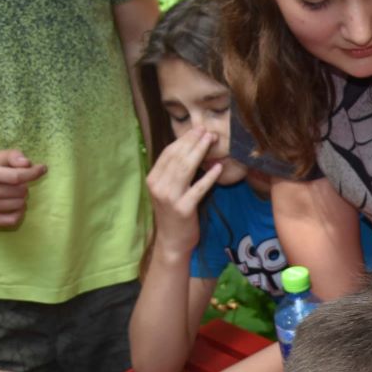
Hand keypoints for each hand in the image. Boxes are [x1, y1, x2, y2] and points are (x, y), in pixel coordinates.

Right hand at [0, 148, 46, 227]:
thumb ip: (14, 156)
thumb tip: (27, 164)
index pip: (15, 177)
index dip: (32, 173)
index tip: (42, 169)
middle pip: (19, 192)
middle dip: (25, 186)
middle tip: (18, 183)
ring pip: (18, 206)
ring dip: (22, 199)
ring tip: (13, 192)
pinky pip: (12, 220)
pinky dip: (19, 212)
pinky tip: (14, 204)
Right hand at [145, 129, 224, 252]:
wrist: (172, 242)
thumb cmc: (173, 214)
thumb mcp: (168, 190)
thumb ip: (173, 173)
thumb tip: (188, 149)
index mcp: (153, 179)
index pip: (168, 153)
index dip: (183, 139)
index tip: (196, 129)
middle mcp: (158, 186)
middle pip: (177, 158)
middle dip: (193, 141)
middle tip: (206, 129)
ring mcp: (170, 198)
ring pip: (186, 169)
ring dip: (200, 152)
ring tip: (211, 140)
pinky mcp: (184, 209)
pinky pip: (198, 189)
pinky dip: (209, 177)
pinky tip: (218, 167)